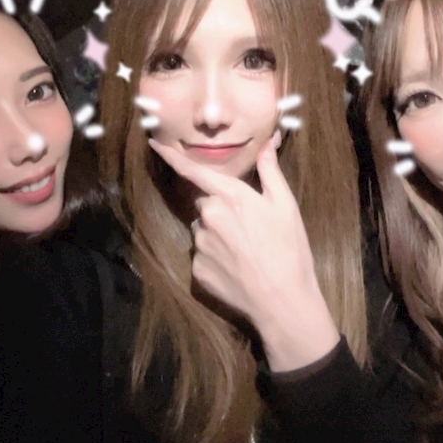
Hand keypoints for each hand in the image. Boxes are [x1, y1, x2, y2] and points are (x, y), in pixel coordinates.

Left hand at [149, 134, 339, 370]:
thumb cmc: (289, 249)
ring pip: (203, 229)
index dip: (171, 156)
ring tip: (245, 249)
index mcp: (230, 197)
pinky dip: (215, 256)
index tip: (153, 143)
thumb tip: (267, 143)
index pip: (193, 172)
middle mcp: (208, 217)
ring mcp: (200, 245)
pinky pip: (202, 255)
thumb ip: (270, 171)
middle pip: (205, 203)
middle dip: (220, 207)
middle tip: (247, 224)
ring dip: (217, 232)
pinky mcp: (197, 270)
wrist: (282, 300)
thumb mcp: (285, 206)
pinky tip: (236, 267)